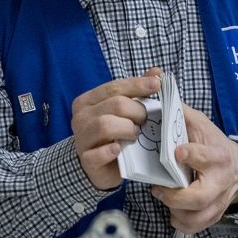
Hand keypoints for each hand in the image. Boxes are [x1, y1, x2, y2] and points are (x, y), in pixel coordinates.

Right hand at [71, 66, 161, 189]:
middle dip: (138, 111)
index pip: (114, 87)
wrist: (97, 166)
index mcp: (88, 101)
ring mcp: (81, 138)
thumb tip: (156, 72)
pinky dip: (111, 151)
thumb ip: (137, 91)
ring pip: (106, 125)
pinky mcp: (86, 160)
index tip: (157, 84)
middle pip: (115, 104)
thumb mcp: (122, 111)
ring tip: (136, 136)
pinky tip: (120, 149)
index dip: (137, 84)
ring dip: (128, 129)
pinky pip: (99, 153)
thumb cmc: (112, 134)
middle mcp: (81, 117)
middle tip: (146, 120)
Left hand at [151, 103, 237, 233]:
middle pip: (200, 198)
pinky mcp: (214, 213)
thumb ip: (178, 112)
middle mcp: (219, 182)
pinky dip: (182, 223)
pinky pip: (197, 226)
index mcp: (216, 156)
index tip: (177, 153)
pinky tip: (173, 212)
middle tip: (158, 189)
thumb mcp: (199, 123)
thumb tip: (155, 93)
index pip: (206, 157)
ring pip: (198, 217)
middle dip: (176, 197)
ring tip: (163, 198)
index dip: (192, 155)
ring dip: (176, 213)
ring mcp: (218, 201)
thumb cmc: (212, 143)